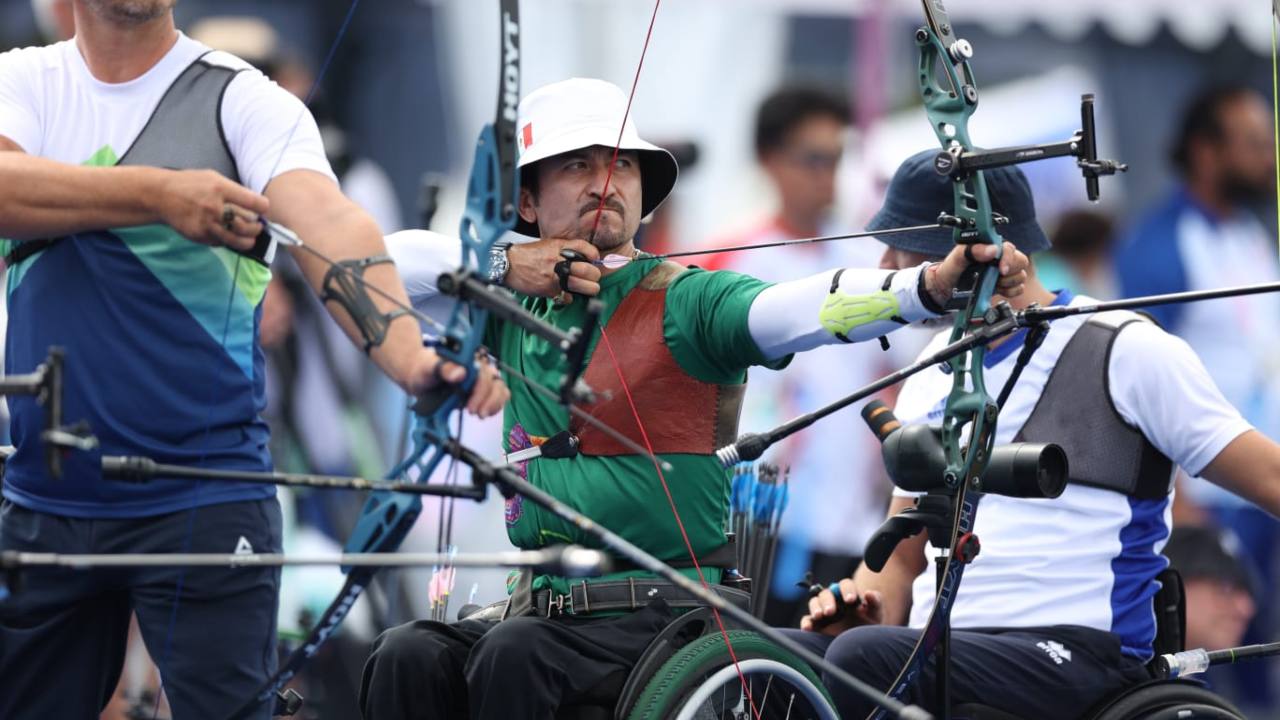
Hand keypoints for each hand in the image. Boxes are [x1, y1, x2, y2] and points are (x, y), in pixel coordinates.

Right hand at [155, 169, 269, 250]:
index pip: (254, 202)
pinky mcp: (200, 236)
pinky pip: (221, 243)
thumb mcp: (213, 178)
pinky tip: (228, 235)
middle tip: (258, 226)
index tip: (263, 208)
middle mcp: (215, 208)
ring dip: (248, 240)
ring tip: (250, 237)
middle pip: (248, 225)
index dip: (263, 207)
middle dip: (257, 227)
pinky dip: (228, 240)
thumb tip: (255, 205)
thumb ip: (234, 191)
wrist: (161, 195)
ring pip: (237, 240)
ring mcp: (207, 224)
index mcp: (221, 189)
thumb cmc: (190, 184)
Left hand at [404, 348, 508, 418]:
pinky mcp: (484, 389)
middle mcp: (478, 366)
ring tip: (481, 415)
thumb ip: (443, 369)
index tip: (470, 407)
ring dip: (494, 403)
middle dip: (486, 400)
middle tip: (473, 413)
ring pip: (500, 388)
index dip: (480, 390)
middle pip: (494, 381)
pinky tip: (484, 412)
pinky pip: (500, 395)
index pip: (483, 373)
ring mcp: (482, 378)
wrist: (421, 377)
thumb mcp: (428, 369)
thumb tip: (460, 373)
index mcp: (467, 358)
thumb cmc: (424, 371)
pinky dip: (496, 405)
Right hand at [505, 239, 601, 299]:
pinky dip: (568, 298)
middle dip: (594, 276)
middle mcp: (559, 260)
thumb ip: (564, 250)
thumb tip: (583, 258)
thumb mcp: (548, 245)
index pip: (586, 248)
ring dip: (589, 289)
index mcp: (560, 246)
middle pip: (589, 270)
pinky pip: (568, 297)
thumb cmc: (528, 255)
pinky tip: (564, 294)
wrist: (509, 264)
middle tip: (592, 278)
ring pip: (583, 286)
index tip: (595, 260)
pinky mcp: (550, 289)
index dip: (594, 255)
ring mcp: (555, 276)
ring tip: (587, 288)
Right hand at [799, 579, 883, 636]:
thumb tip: (868, 593)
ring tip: (820, 615)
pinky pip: (807, 620)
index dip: (847, 590)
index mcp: (848, 594)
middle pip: (826, 593)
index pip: (845, 585)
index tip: (850, 600)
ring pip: (815, 602)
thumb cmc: (869, 626)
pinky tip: (808, 628)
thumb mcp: (875, 615)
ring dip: (816, 607)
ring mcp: (823, 612)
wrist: (861, 646)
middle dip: (828, 601)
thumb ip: (875, 602)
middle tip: (832, 611)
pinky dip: (806, 623)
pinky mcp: (815, 624)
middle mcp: (834, 600)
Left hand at [927, 241, 1029, 307]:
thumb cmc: (950, 270)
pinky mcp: (1003, 284)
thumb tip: (992, 250)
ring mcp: (1002, 272)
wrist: (945, 288)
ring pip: (1020, 275)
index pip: (1009, 249)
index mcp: (989, 246)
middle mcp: (998, 257)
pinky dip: (1010, 291)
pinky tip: (998, 290)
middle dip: (1009, 272)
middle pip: (1020, 261)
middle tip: (995, 277)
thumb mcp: (956, 258)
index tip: (1001, 270)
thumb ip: (972, 251)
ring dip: (1008, 283)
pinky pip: (1018, 288)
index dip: (1008, 259)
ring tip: (993, 284)